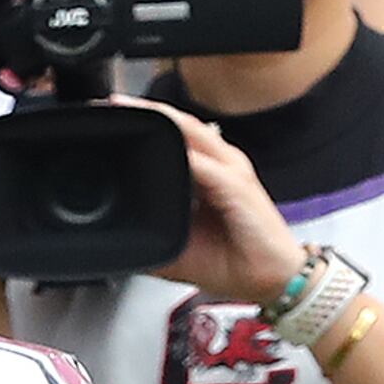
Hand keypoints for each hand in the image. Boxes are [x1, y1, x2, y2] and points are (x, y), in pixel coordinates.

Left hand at [133, 101, 307, 306]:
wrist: (268, 279)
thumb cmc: (232, 260)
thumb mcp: (180, 245)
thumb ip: (153, 234)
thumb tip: (120, 241)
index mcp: (208, 172)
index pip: (175, 137)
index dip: (147, 123)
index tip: (114, 117)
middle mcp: (221, 164)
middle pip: (182, 126)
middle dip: (150, 112)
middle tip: (115, 104)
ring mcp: (231, 172)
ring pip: (195, 135)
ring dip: (165, 121)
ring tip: (136, 111)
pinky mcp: (238, 188)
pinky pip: (209, 167)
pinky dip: (187, 156)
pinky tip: (166, 149)